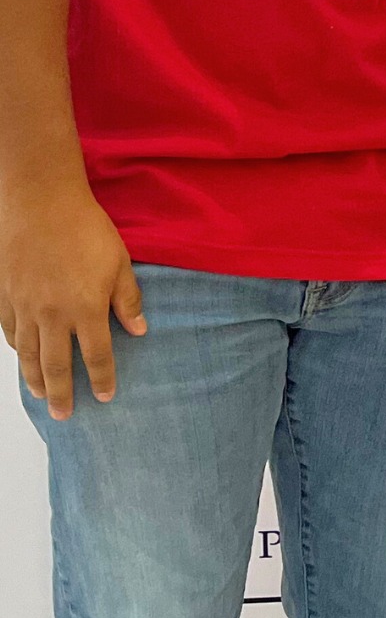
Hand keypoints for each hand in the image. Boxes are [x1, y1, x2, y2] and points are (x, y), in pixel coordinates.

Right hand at [0, 183, 145, 419]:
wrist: (40, 202)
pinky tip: (21, 358)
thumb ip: (128, 299)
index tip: (105, 397)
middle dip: (63, 394)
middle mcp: (53, 315)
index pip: (97, 356)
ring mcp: (25, 307)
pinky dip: (16, 349)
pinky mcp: (6, 295)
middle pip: (57, 365)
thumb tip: (140, 330)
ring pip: (28, 354)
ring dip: (35, 379)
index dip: (102, 379)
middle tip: (64, 415)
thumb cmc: (85, 228)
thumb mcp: (119, 262)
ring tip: (41, 397)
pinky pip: (9, 331)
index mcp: (86, 309)